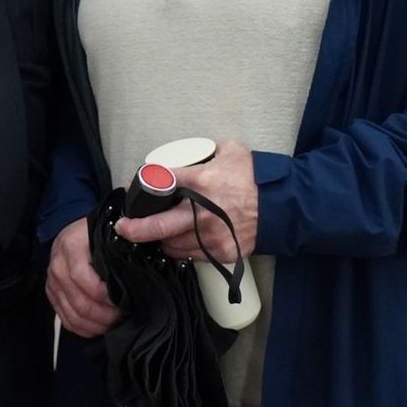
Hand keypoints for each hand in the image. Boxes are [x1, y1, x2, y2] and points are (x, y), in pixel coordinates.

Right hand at [47, 216, 120, 338]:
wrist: (75, 233)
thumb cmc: (96, 235)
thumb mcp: (108, 234)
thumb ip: (119, 250)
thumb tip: (139, 273)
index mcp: (71, 247)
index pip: (83, 278)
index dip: (105, 295)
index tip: (124, 300)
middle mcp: (57, 266)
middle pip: (79, 303)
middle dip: (104, 316)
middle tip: (122, 316)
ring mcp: (52, 283)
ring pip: (73, 316)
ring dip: (96, 325)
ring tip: (114, 323)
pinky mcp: (52, 295)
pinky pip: (66, 320)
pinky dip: (84, 329)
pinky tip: (99, 326)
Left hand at [113, 139, 257, 263]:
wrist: (283, 205)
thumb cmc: (254, 176)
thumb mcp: (229, 151)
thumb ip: (204, 151)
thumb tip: (184, 153)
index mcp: (202, 182)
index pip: (162, 183)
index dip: (142, 185)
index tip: (131, 187)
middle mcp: (204, 212)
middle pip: (159, 226)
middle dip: (135, 229)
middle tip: (123, 228)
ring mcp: (212, 236)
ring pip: (172, 244)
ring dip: (158, 239)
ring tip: (151, 233)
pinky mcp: (221, 252)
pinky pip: (190, 255)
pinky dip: (178, 249)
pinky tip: (174, 241)